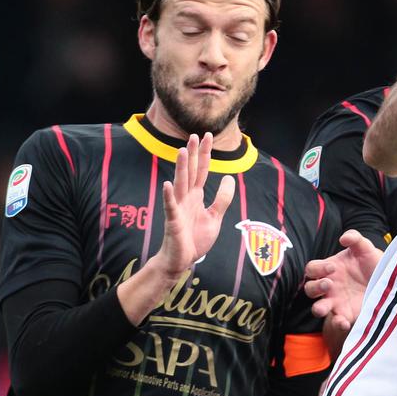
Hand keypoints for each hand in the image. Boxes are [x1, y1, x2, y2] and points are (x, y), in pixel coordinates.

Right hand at [157, 133, 234, 276]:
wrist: (181, 260)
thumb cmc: (195, 239)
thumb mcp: (215, 217)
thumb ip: (222, 198)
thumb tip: (229, 177)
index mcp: (196, 196)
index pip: (201, 171)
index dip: (205, 154)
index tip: (208, 136)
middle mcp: (186, 198)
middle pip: (191, 172)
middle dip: (193, 154)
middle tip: (196, 135)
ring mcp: (178, 208)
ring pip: (180, 184)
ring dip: (181, 168)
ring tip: (182, 151)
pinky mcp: (173, 222)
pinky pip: (170, 207)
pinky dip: (169, 196)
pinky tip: (167, 184)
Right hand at [306, 230, 383, 343]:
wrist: (388, 281)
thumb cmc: (372, 263)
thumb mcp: (366, 248)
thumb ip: (355, 238)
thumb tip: (343, 239)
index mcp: (330, 269)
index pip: (312, 269)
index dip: (317, 269)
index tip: (333, 268)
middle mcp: (329, 286)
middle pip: (309, 289)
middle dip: (315, 287)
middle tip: (329, 284)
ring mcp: (336, 302)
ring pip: (317, 308)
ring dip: (318, 308)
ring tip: (325, 308)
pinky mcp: (346, 314)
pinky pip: (336, 322)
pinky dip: (337, 323)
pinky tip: (344, 322)